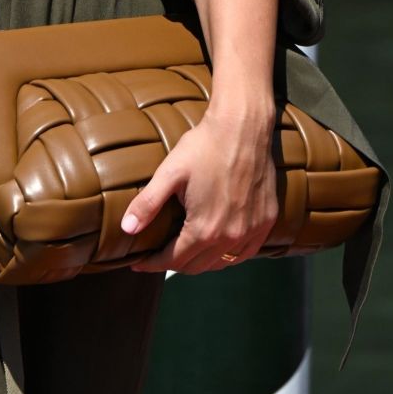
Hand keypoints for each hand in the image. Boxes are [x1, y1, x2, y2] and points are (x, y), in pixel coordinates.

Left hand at [118, 108, 279, 274]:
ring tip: (183, 251)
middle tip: (158, 255)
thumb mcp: (170, 173)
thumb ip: (147, 204)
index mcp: (204, 229)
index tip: (139, 263)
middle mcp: (230, 237)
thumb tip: (127, 229)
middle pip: (196, 266)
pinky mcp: (265, 222)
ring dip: (200, 261)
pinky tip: (216, 246)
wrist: (243, 127)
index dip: (152, 263)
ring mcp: (251, 232)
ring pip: (220, 262)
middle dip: (173, 263)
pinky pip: (245, 253)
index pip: (173, 261)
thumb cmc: (204, 147)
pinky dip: (227, 255)